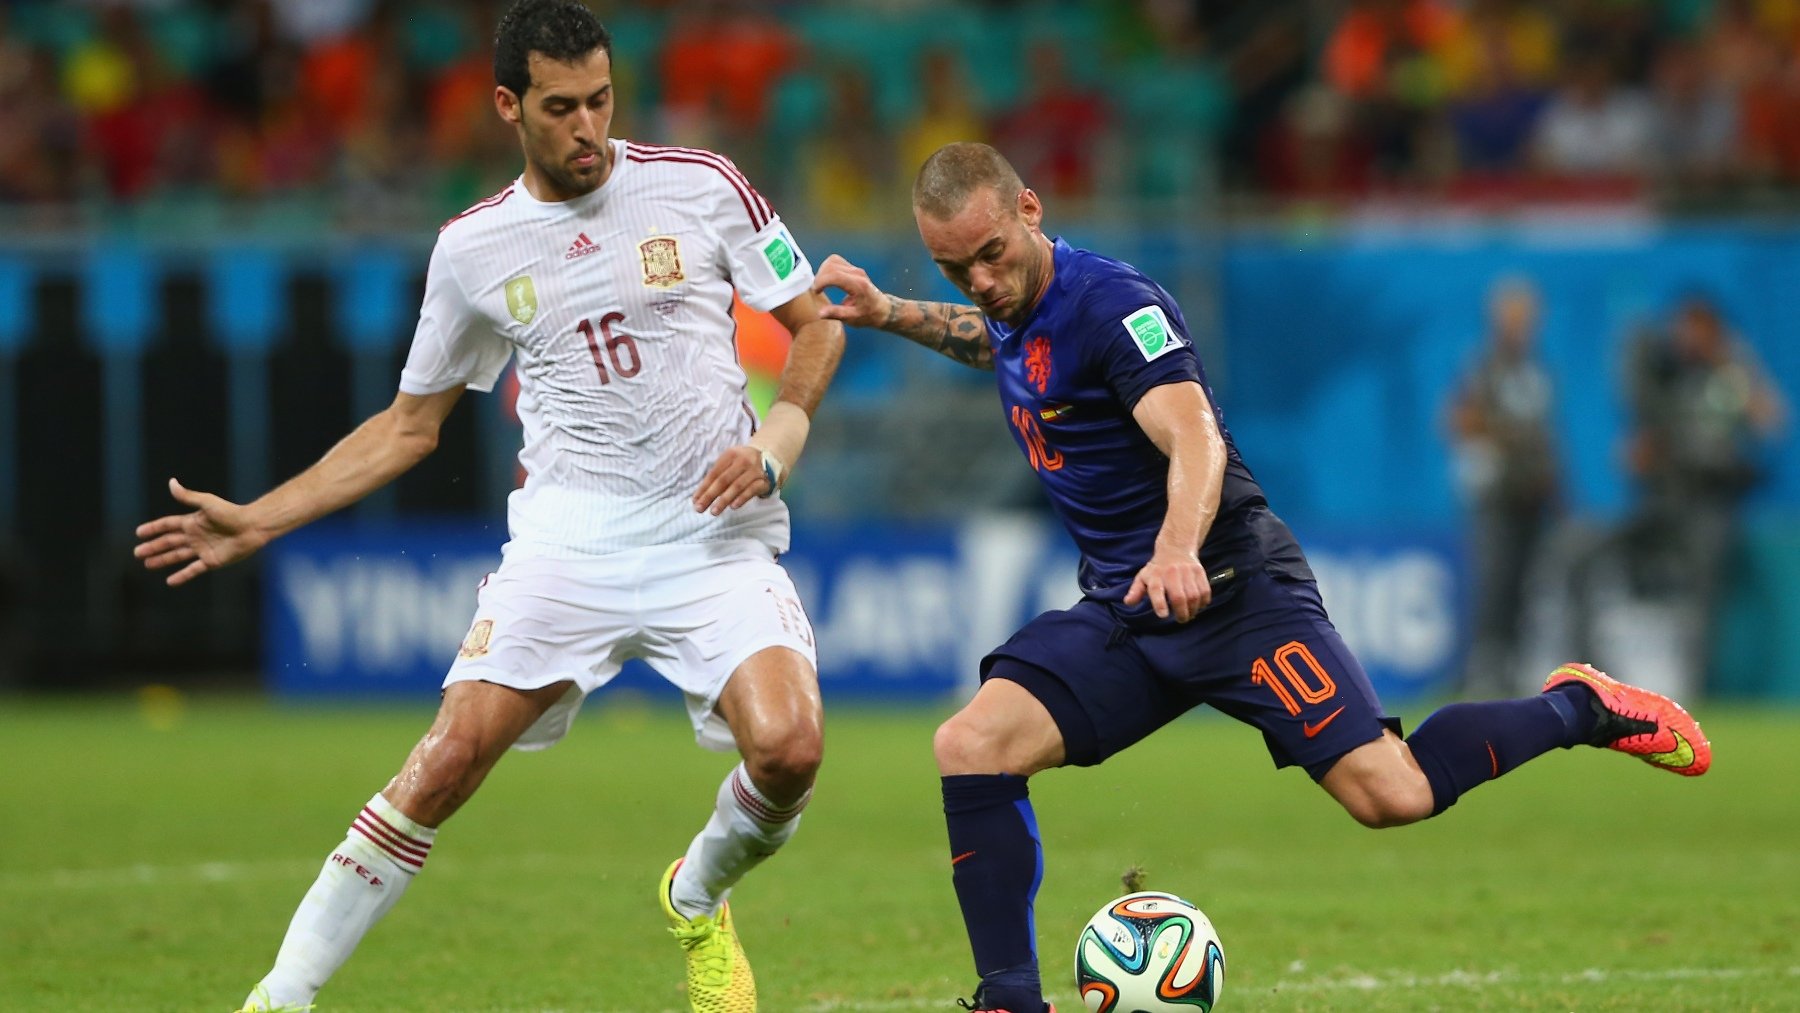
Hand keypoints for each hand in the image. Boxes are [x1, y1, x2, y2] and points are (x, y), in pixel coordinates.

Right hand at [133, 478, 265, 586]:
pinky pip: (193, 570)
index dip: (154, 528)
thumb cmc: (231, 513)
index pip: (168, 525)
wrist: (252, 527)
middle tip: (137, 552)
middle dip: (153, 547)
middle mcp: (195, 536)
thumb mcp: (207, 503)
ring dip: (162, 560)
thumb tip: (171, 482)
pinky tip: (170, 581)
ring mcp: (202, 549)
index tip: (139, 533)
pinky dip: (182, 575)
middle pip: (169, 542)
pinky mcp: (211, 561)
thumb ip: (188, 496)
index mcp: (192, 522)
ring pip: (177, 556)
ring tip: (147, 564)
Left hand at [693, 444, 773, 515]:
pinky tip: (733, 506)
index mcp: (730, 455)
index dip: (703, 488)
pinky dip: (742, 498)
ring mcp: (755, 470)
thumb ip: (717, 477)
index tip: (695, 500)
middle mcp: (743, 461)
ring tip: (714, 511)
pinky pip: (752, 490)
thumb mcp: (730, 463)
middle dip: (710, 495)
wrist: (770, 458)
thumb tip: (700, 497)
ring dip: (724, 500)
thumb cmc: (743, 464)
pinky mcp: (764, 480)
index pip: (714, 473)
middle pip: (723, 480)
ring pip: (737, 486)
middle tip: (700, 508)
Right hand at [812, 253, 890, 328]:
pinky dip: (827, 269)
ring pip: (833, 260)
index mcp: (858, 285)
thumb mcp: (852, 318)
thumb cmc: (868, 314)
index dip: (821, 281)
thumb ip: (836, 314)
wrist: (881, 309)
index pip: (835, 275)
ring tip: (820, 285)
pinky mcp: (853, 269)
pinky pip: (836, 262)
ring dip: (823, 271)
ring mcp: (855, 269)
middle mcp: (857, 273)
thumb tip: (820, 313)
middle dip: (820, 276)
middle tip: (817, 290)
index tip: (816, 291)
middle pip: (832, 265)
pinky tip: (826, 280)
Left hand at [1123, 548, 1213, 622]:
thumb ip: (1136, 591)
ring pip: (1194, 595)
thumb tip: (1128, 602)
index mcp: (1155, 576)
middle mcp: (1171, 573)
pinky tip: (1198, 606)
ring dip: (1193, 609)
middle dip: (1181, 612)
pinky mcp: (1199, 571)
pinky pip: (1205, 590)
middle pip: (1179, 596)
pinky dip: (1203, 602)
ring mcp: (1187, 571)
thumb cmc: (1157, 569)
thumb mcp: (1143, 577)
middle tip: (1181, 620)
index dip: (1159, 604)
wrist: (1175, 549)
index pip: (1156, 590)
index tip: (1163, 615)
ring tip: (1189, 614)